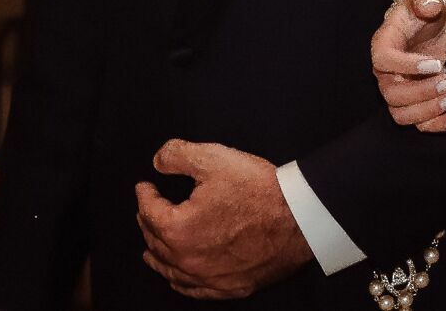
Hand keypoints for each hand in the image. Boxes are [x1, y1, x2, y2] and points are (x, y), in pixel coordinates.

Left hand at [135, 140, 311, 297]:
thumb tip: (158, 161)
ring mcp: (208, 277)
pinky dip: (180, 281)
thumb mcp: (216, 159)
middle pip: (155, 242)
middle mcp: (187, 259)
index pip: (149, 211)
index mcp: (178, 228)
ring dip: (157, 256)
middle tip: (147, 212)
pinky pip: (193, 289)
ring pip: (170, 270)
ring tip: (150, 249)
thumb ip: (178, 155)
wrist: (301, 217)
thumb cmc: (260, 190)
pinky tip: (178, 276)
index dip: (145, 195)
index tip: (145, 187)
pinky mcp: (229, 287)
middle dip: (148, 224)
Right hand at [371, 0, 445, 132]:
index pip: (384, 60)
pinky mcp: (414, 102)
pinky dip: (437, 125)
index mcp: (384, 44)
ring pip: (403, 113)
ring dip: (430, 110)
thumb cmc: (427, 9)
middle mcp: (387, 72)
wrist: (438, 24)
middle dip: (424, 91)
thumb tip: (430, 7)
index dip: (407, 65)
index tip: (437, 64)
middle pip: (393, 93)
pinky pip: (418, 123)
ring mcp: (399, 90)